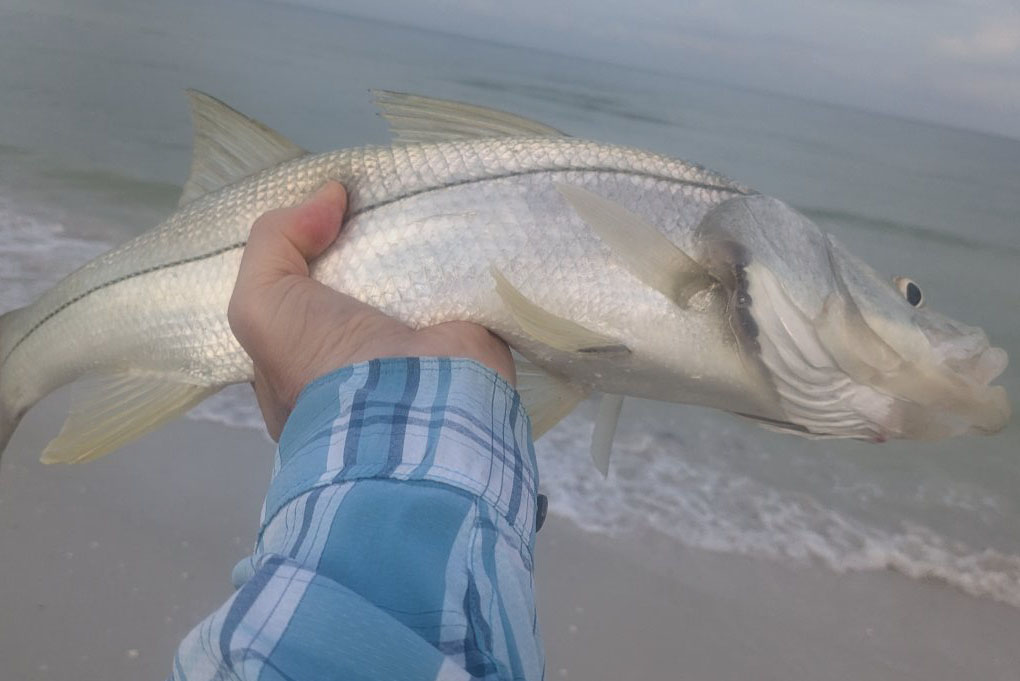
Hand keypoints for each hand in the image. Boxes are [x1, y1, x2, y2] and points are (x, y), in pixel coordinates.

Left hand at [228, 181, 514, 439]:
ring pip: (415, 281)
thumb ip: (272, 242)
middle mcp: (358, 361)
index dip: (311, 253)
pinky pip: (464, 284)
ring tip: (423, 192)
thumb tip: (329, 195)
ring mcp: (416, 351)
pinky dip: (466, 255)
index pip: (303, 303)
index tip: (329, 212)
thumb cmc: (321, 363)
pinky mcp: (466, 337)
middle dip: (370, 244)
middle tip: (381, 194)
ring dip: (422, 244)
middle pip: (363, 284)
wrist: (409, 404)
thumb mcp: (260, 307)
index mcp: (305, 366)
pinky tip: (466, 216)